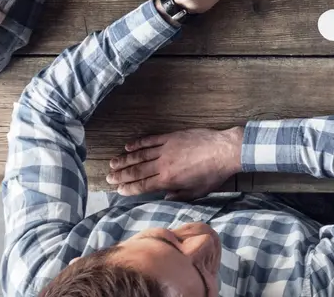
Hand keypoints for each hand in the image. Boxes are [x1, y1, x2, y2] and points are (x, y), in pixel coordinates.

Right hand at [106, 127, 242, 198]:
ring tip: (112, 163)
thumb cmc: (213, 174)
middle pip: (136, 171)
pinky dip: (138, 143)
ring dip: (124, 160)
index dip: (128, 188)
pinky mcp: (172, 136)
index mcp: (168, 180)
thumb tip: (165, 198)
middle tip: (109, 177)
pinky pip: (150, 140)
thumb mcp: (197, 192)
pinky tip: (128, 146)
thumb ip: (179, 196)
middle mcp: (163, 165)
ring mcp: (166, 149)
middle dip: (121, 175)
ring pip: (139, 155)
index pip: (142, 185)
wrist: (225, 150)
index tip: (118, 189)